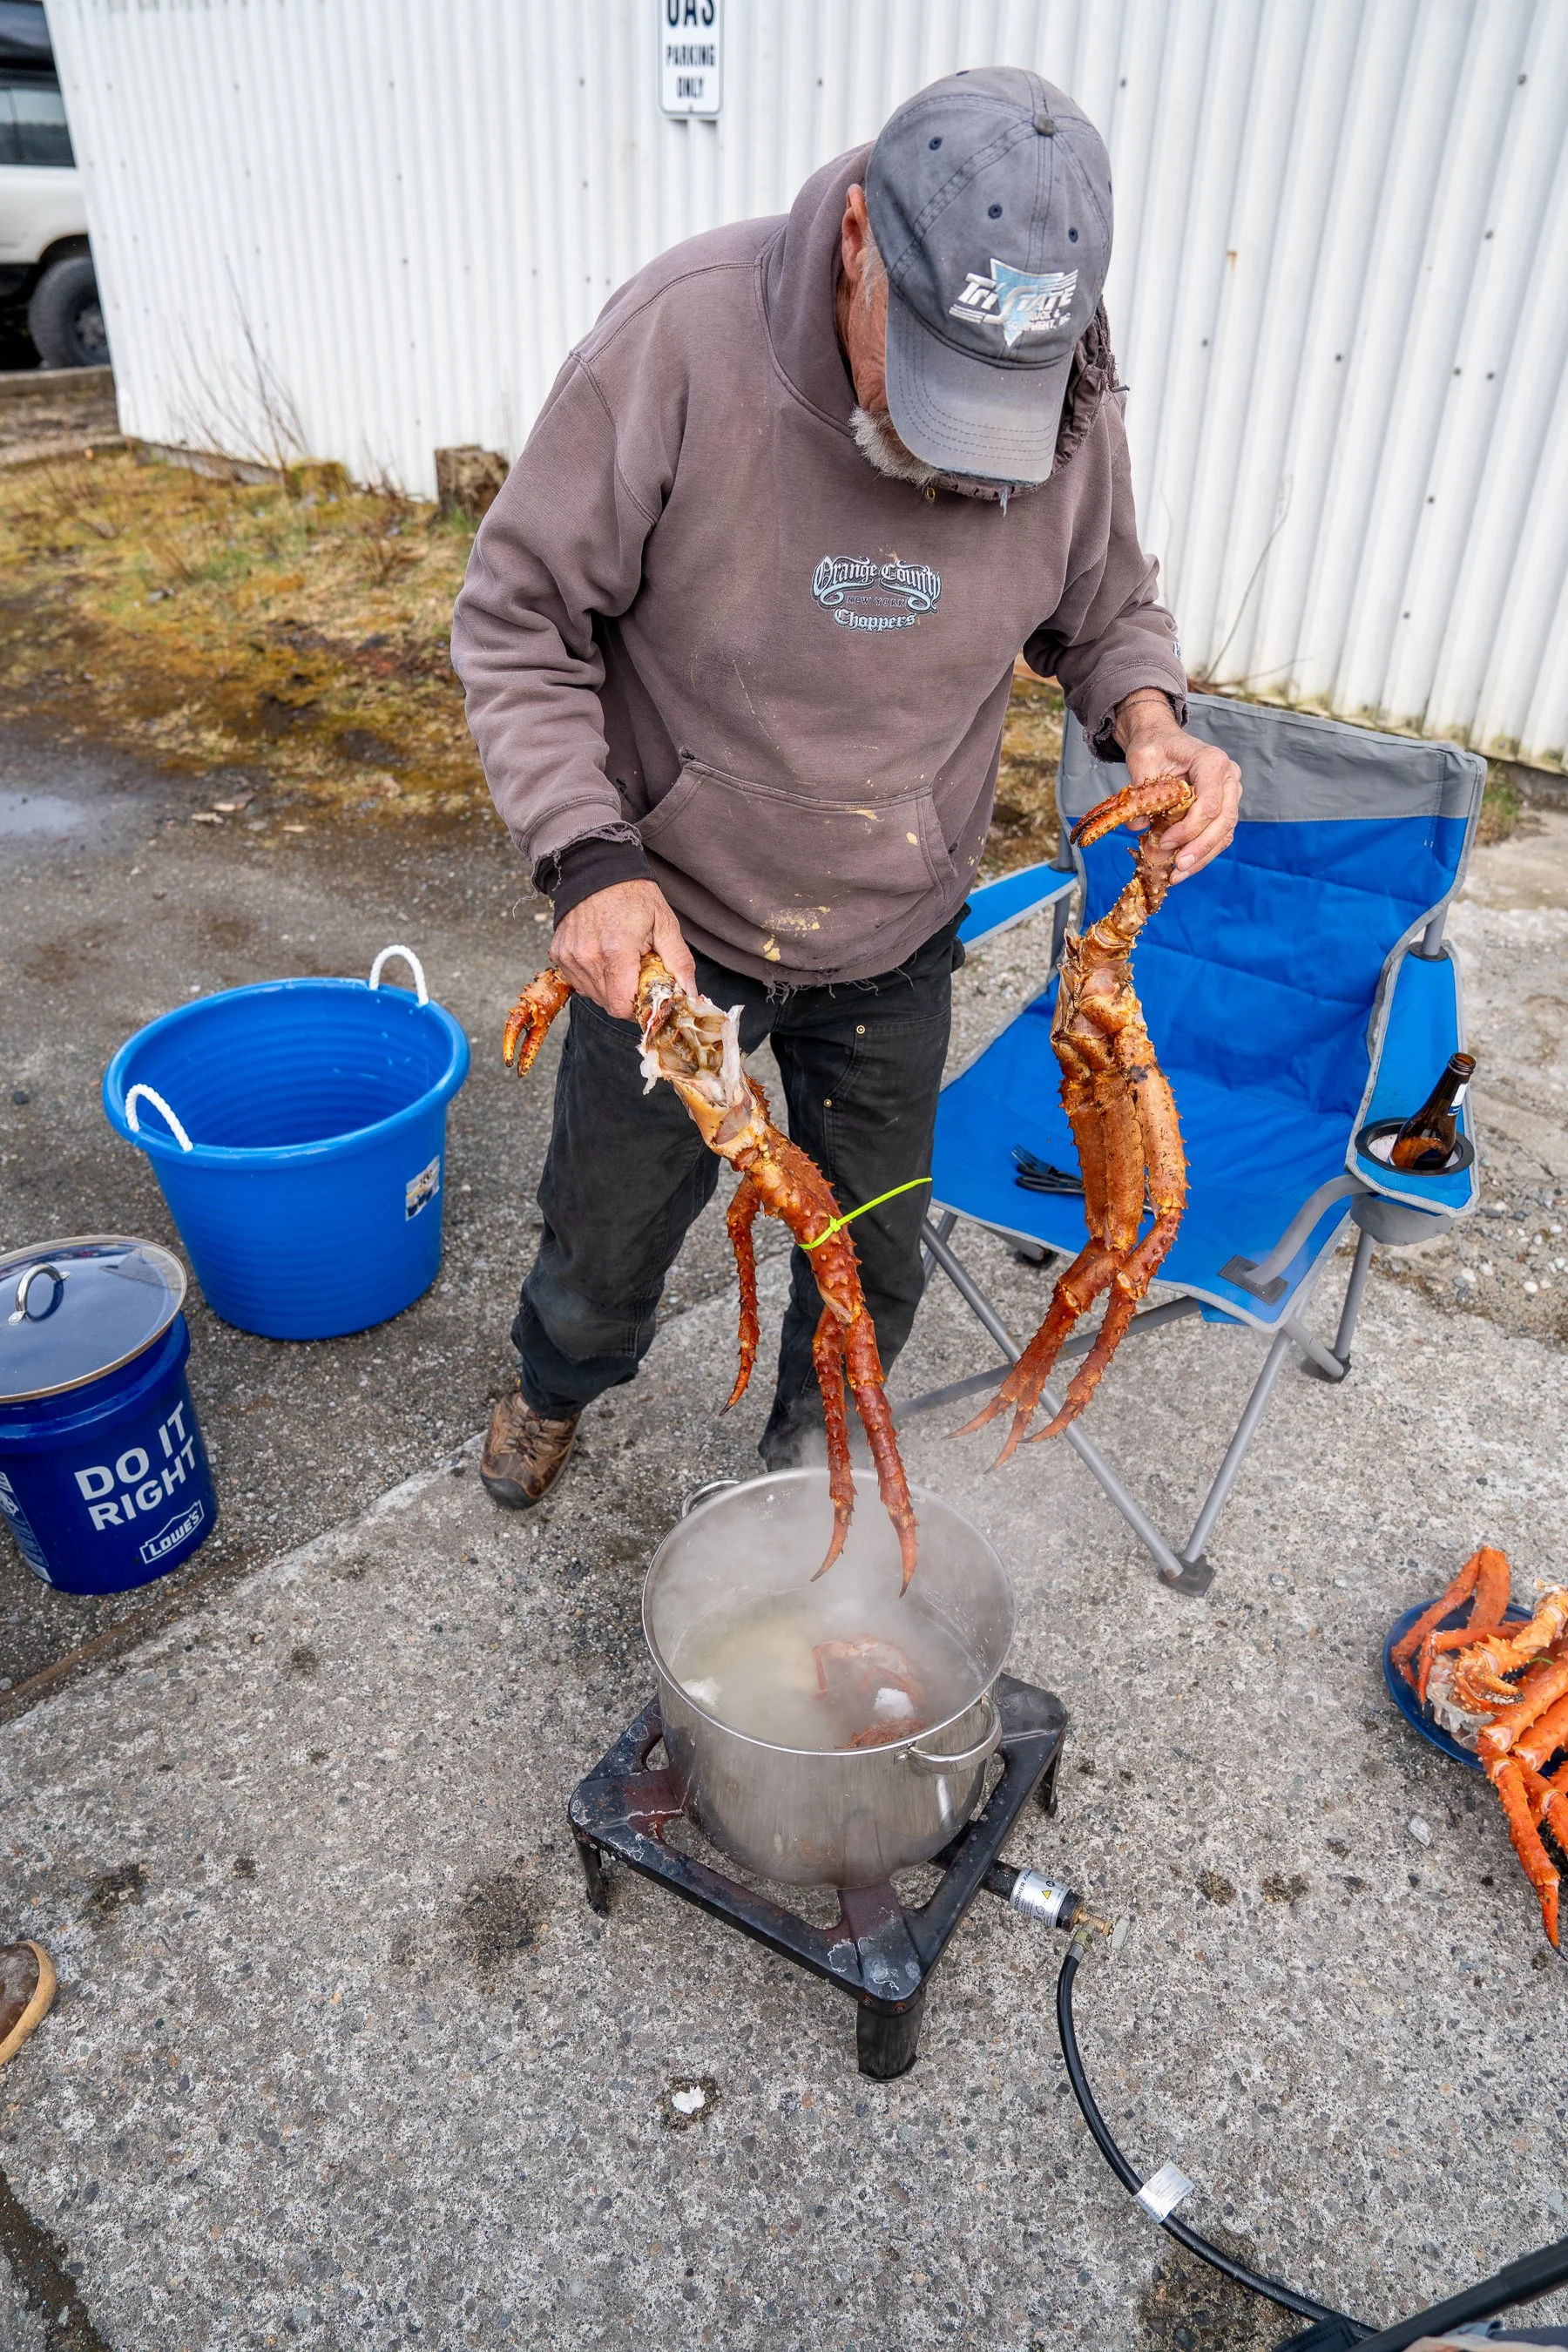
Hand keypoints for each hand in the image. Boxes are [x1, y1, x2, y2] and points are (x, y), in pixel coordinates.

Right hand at [550, 879, 696, 1020]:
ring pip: (592, 995)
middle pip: (608, 1003)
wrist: (597, 869)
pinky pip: (578, 981)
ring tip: (619, 960)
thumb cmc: (633, 894)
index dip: (637, 1007)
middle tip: (637, 971)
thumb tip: (690, 995)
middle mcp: (587, 957)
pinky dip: (593, 977)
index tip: (647, 994)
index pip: (621, 1005)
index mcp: (615, 951)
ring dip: (609, 987)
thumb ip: (679, 963)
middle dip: (626, 996)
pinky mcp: (559, 954)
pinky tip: (602, 956)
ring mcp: (570, 956)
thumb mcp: (665, 923)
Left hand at [1114, 691, 1241, 880]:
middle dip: (1199, 848)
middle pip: (1223, 821)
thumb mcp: (1142, 760)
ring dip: (1202, 857)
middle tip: (1177, 868)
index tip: (1164, 841)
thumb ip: (1141, 791)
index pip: (1210, 802)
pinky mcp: (1224, 808)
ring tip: (1177, 875)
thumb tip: (1136, 827)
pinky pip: (1219, 836)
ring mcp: (1230, 793)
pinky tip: (1182, 868)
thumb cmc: (1155, 746)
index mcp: (1212, 761)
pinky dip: (1201, 854)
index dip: (1189, 828)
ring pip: (1225, 833)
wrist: (1162, 739)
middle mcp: (1229, 777)